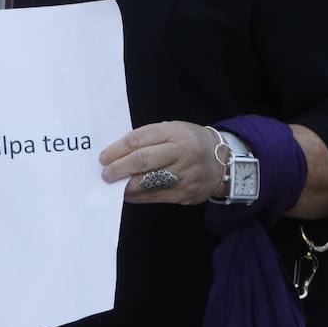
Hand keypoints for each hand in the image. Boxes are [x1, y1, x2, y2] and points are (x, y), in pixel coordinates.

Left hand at [99, 121, 224, 205]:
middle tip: (105, 174)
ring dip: (126, 185)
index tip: (103, 157)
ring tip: (114, 184)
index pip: (138, 140)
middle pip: (142, 160)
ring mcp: (186, 175)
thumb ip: (148, 138)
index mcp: (175, 133)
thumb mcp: (172, 130)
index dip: (117, 149)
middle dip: (118, 168)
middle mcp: (182, 153)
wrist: (224, 162)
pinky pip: (157, 196)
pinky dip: (138, 196)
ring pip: (148, 182)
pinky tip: (128, 194)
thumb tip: (118, 153)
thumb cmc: (190, 142)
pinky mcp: (187, 193)